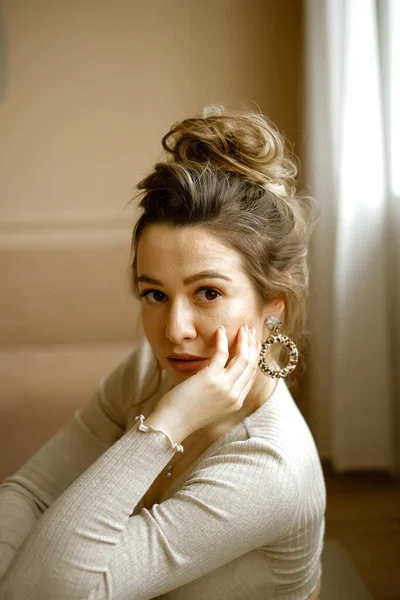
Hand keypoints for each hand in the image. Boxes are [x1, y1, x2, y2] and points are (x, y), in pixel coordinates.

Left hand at [155, 324, 259, 439]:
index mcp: (235, 402)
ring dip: (244, 340)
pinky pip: (222, 354)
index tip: (254, 344)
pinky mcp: (211, 378)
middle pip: (250, 365)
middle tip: (251, 331)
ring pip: (242, 358)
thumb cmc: (185, 413)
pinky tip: (221, 330)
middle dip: (253, 345)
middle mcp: (234, 395)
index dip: (254, 357)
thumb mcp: (210, 405)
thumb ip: (220, 392)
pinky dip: (222, 340)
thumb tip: (219, 373)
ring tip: (243, 328)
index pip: (251, 375)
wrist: (172, 423)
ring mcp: (224, 387)